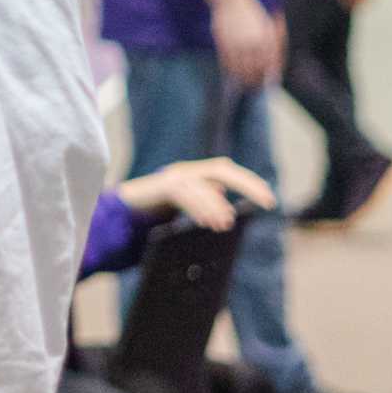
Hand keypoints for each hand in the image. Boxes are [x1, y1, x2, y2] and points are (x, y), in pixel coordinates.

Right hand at [118, 157, 276, 228]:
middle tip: (265, 201)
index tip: (269, 199)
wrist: (123, 211)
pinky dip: (198, 206)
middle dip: (245, 184)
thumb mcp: (185, 207)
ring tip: (226, 223)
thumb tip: (223, 207)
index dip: (249, 182)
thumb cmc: (156, 212)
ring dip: (218, 203)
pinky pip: (184, 192)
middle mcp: (186, 171)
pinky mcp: (160, 186)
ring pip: (203, 183)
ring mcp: (173, 176)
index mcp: (194, 175)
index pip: (226, 171)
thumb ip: (202, 204)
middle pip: (221, 169)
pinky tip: (207, 221)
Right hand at [212, 0, 278, 85]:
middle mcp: (254, 43)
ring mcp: (238, 43)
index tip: (267, 82)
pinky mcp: (224, 42)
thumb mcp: (268, 26)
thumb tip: (272, 66)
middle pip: (256, 69)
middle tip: (253, 85)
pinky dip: (228, 69)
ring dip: (241, 77)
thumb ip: (273, 45)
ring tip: (241, 82)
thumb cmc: (252, 13)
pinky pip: (227, 61)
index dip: (269, 75)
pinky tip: (229, 71)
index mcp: (267, 39)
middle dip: (255, 80)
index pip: (271, 64)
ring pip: (240, 68)